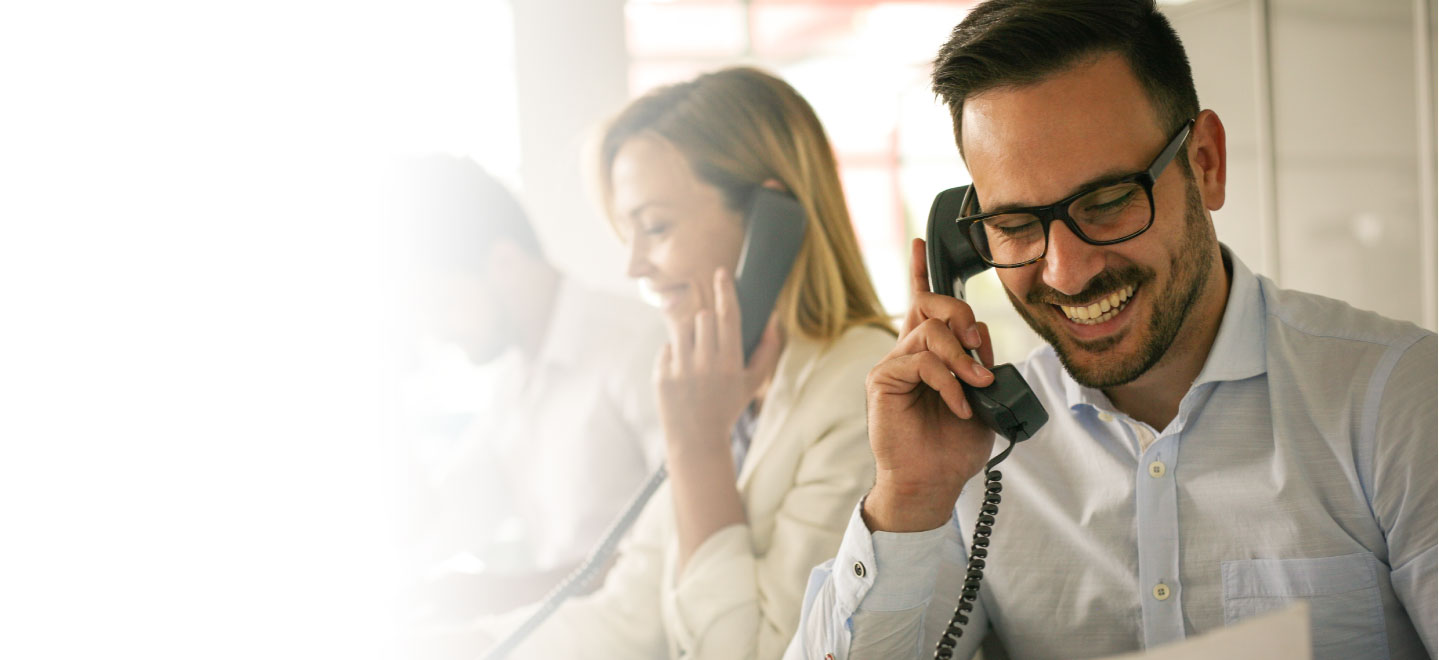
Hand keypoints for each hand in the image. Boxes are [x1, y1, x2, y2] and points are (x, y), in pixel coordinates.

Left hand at [655, 267, 782, 459]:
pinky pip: (667, 348)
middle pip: (704, 317)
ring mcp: (682, 370)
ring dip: (689, 337)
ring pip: (683, 329)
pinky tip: (681, 376)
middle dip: (706, 322)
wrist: (696, 439)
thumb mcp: (753, 384)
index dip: (725, 291)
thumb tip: (773, 321)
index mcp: (730, 363)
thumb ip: (768, 352)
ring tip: (695, 357)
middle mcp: (706, 364)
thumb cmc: (727, 407)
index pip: (728, 316)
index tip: (721, 272)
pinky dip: (674, 356)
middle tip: (708, 342)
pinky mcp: (662, 376)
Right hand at [862, 238, 996, 532]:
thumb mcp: (982, 398)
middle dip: (961, 314)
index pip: (922, 302)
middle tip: (980, 344)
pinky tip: (959, 405)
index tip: (922, 241)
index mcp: (929, 353)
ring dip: (963, 357)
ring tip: (977, 384)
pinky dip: (948, 382)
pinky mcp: (883, 380)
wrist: (932, 482)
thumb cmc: (953, 446)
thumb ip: (982, 364)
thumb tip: (983, 340)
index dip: (920, 270)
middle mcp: (907, 353)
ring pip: (930, 332)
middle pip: (929, 304)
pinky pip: (921, 362)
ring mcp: (893, 365)